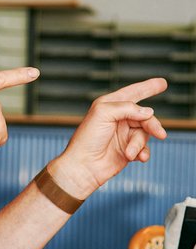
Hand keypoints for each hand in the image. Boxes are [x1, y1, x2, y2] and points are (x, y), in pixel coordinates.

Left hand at [51, 78, 167, 198]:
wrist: (84, 166)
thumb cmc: (87, 138)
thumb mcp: (103, 114)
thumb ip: (127, 108)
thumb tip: (149, 111)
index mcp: (109, 105)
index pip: (132, 93)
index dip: (147, 87)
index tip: (163, 82)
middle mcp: (117, 118)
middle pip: (145, 116)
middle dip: (152, 125)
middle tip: (160, 134)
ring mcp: (123, 134)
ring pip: (145, 134)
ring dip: (139, 144)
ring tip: (130, 152)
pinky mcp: (128, 149)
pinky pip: (144, 148)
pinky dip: (143, 153)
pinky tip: (138, 158)